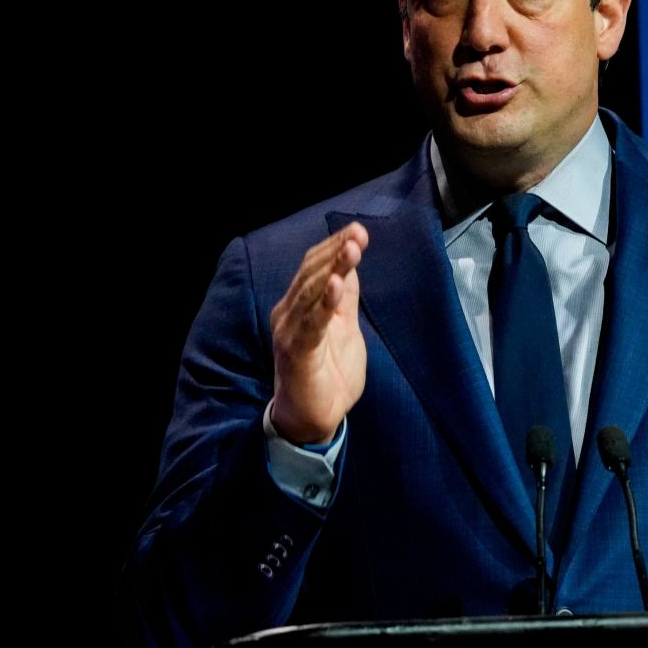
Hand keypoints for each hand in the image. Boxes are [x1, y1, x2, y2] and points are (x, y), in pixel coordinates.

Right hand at [269, 222, 369, 444]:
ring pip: (310, 293)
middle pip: (311, 274)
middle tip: (357, 233)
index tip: (358, 229)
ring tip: (351, 249)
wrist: (315, 418)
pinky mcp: (296, 352)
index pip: (314, 267)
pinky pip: (312, 323)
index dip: (334, 247)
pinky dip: (325, 303)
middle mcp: (289, 314)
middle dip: (335, 251)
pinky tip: (337, 285)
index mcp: (300, 306)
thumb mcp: (344, 329)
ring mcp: (290, 332)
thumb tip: (349, 268)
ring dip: (332, 269)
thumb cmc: (328, 374)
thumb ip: (344, 301)